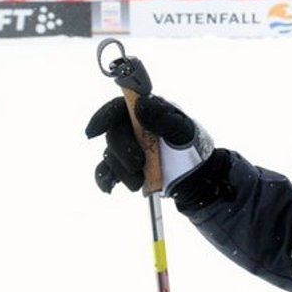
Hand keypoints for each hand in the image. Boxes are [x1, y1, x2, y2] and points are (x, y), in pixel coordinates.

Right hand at [84, 94, 218, 198]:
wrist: (197, 178)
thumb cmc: (193, 148)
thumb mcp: (182, 131)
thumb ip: (162, 118)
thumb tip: (140, 104)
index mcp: (148, 112)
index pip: (119, 107)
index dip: (104, 116)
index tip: (94, 131)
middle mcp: (134, 128)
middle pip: (114, 133)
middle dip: (122, 150)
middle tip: (138, 164)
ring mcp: (129, 148)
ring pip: (110, 155)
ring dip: (121, 170)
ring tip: (139, 181)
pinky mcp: (126, 167)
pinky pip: (107, 171)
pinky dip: (105, 179)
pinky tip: (110, 188)